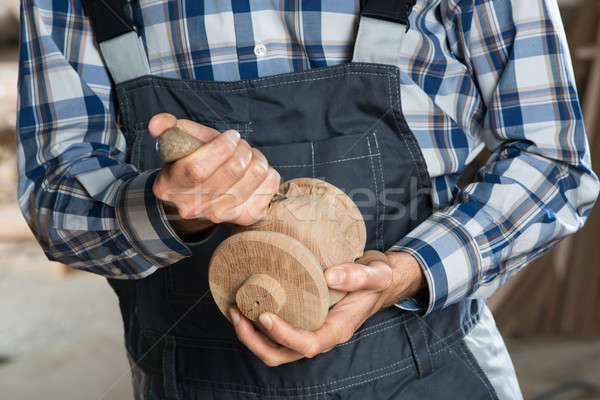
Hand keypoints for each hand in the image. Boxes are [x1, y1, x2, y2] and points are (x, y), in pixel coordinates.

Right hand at [149, 113, 280, 237]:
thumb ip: (167, 128)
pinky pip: (270, 186)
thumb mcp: (175, 145)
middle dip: (242, 148)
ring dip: (257, 158)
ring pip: (256, 175)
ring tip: (248, 156)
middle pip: (233, 171)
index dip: (220, 147)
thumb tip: (157, 124)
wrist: (196, 201)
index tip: (230, 135)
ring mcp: (220, 215)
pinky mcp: (245, 217)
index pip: (198, 168)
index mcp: (170, 186)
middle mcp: (194, 207)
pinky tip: (255, 172)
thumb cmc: (189, 164)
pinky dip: (268, 173)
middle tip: (239, 144)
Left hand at [229, 250, 423, 366]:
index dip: (284, 336)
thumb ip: (358, 275)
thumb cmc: (376, 277)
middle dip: (255, 341)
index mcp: (337, 329)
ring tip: (234, 308)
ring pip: (274, 347)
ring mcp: (309, 329)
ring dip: (250, 335)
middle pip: (283, 354)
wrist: (375, 277)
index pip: (308, 344)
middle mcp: (321, 334)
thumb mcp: (376, 273)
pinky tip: (246, 301)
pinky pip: (274, 331)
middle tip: (236, 313)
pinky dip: (255, 323)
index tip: (266, 316)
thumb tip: (328, 276)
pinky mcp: (301, 318)